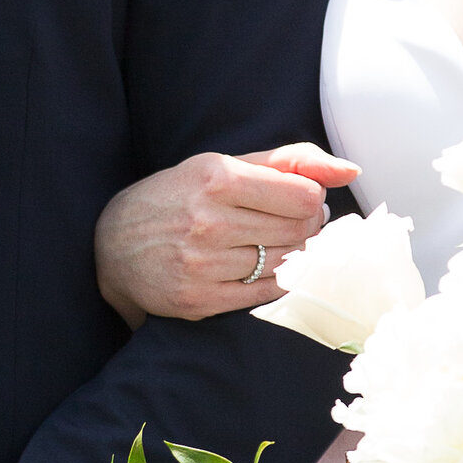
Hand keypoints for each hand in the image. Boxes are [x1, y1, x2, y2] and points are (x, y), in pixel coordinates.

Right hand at [95, 142, 357, 326]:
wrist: (111, 244)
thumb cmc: (177, 197)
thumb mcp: (223, 164)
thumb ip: (289, 161)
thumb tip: (350, 170)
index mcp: (216, 178)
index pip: (304, 196)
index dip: (312, 201)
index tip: (300, 201)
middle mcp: (208, 221)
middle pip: (299, 231)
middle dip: (307, 228)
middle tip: (293, 225)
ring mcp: (202, 264)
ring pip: (285, 264)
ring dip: (293, 255)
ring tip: (276, 244)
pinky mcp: (198, 301)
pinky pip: (264, 294)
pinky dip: (276, 282)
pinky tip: (263, 268)